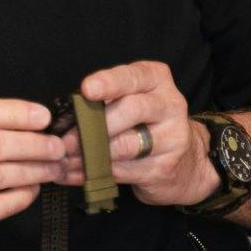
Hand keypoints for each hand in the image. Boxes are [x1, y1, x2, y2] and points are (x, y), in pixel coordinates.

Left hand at [55, 61, 218, 208]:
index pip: (133, 76)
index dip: (109, 82)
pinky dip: (94, 172)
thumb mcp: (130, 99)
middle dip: (95, 125)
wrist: (185, 162)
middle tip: (66, 138)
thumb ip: (105, 99)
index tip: (87, 89)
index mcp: (156, 80)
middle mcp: (169, 105)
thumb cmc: (143, 122)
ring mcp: (172, 138)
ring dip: (91, 153)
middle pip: (131, 110)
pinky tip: (75, 173)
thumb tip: (66, 113)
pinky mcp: (164, 168)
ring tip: (65, 157)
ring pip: (127, 144)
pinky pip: (123, 170)